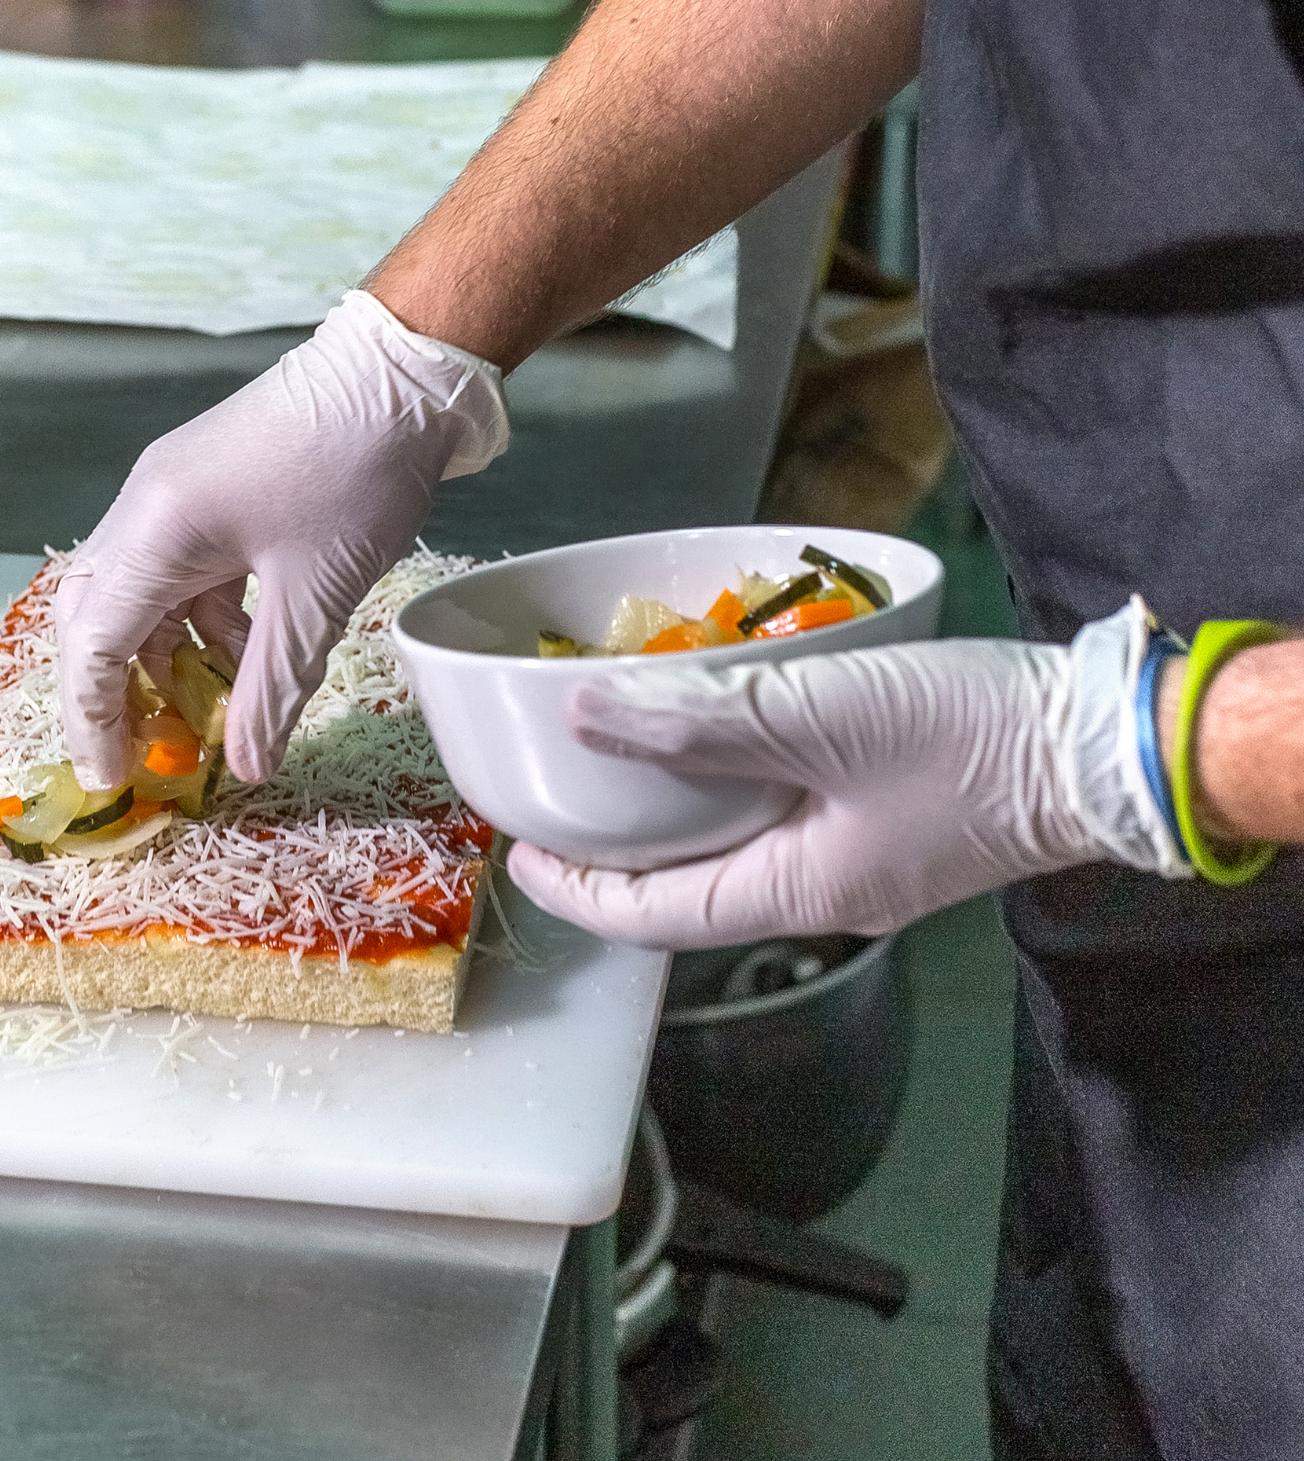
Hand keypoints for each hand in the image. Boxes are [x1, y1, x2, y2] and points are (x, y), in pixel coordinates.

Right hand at [55, 291, 507, 788]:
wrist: (405, 372)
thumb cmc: (357, 473)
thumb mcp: (317, 598)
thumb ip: (273, 689)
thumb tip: (248, 767)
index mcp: (155, 530)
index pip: (91, 644)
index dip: (95, 719)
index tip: (116, 780)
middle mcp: (146, 509)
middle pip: (97, 618)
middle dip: (114, 694)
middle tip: (144, 757)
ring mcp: (174, 496)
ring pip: (142, 599)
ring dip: (166, 662)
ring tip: (208, 721)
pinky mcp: (208, 492)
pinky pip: (183, 575)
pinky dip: (204, 627)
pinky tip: (247, 662)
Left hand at [507, 603, 1188, 948]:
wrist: (1110, 744)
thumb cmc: (962, 739)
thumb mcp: (817, 716)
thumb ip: (698, 721)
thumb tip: (582, 718)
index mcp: (792, 893)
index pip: (652, 915)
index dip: (578, 889)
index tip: (520, 852)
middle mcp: (819, 896)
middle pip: (688, 889)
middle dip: (619, 853)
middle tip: (563, 798)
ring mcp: (861, 865)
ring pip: (736, 851)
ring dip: (675, 814)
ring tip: (623, 759)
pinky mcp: (892, 826)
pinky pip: (784, 821)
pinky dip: (734, 787)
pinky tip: (720, 732)